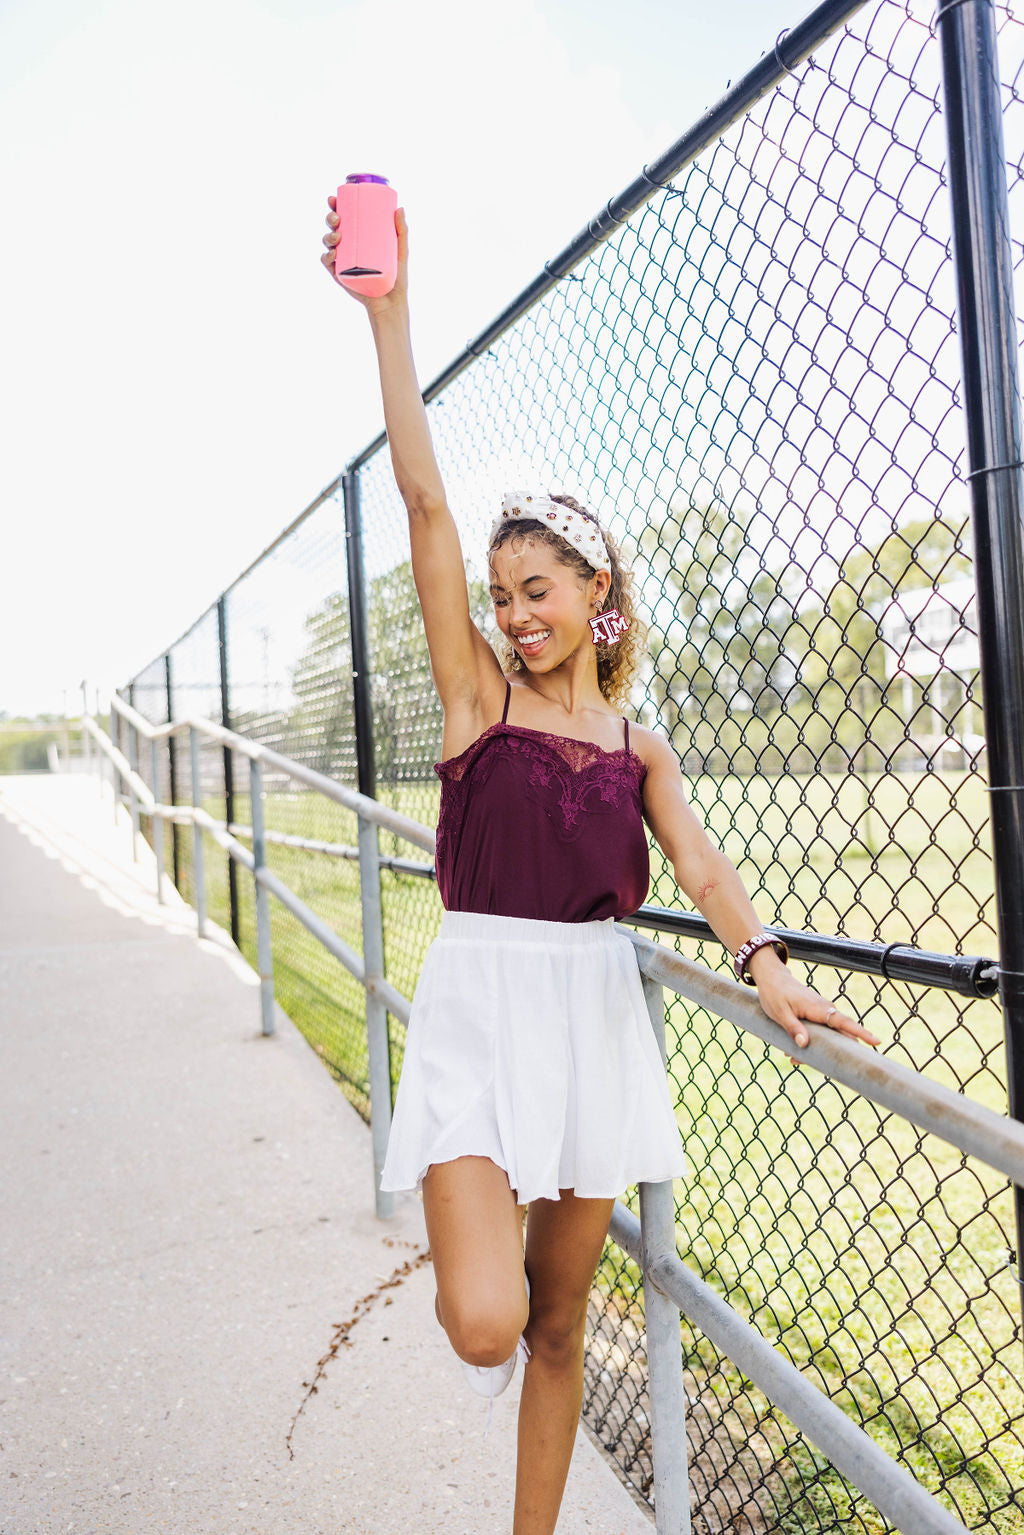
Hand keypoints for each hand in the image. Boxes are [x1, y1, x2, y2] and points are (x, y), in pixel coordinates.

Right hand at [321, 197, 408, 315]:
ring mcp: (342, 260)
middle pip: (333, 227)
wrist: (391, 302)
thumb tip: (400, 208)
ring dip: (328, 236)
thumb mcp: (400, 251)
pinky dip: (327, 256)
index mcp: (359, 235)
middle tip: (337, 218)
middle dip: (330, 218)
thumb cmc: (397, 275)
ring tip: (338, 236)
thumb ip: (402, 231)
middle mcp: (348, 246)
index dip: (335, 205)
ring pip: (328, 242)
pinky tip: (333, 253)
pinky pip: (328, 263)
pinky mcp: (340, 274)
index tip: (334, 198)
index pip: (344, 216)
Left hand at [749, 956, 879, 1060]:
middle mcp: (825, 1010)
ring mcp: (822, 1012)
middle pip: (840, 1034)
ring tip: (793, 1059)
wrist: (772, 978)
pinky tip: (795, 1051)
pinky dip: (813, 1042)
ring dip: (818, 1049)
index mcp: (818, 1009)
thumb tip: (804, 1044)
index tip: (876, 1041)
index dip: (861, 1033)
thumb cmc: (775, 994)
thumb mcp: (780, 1013)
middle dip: (833, 1052)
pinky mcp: (817, 1014)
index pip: (844, 1022)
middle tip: (815, 1066)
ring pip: (830, 1035)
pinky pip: (822, 1031)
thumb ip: (793, 1028)